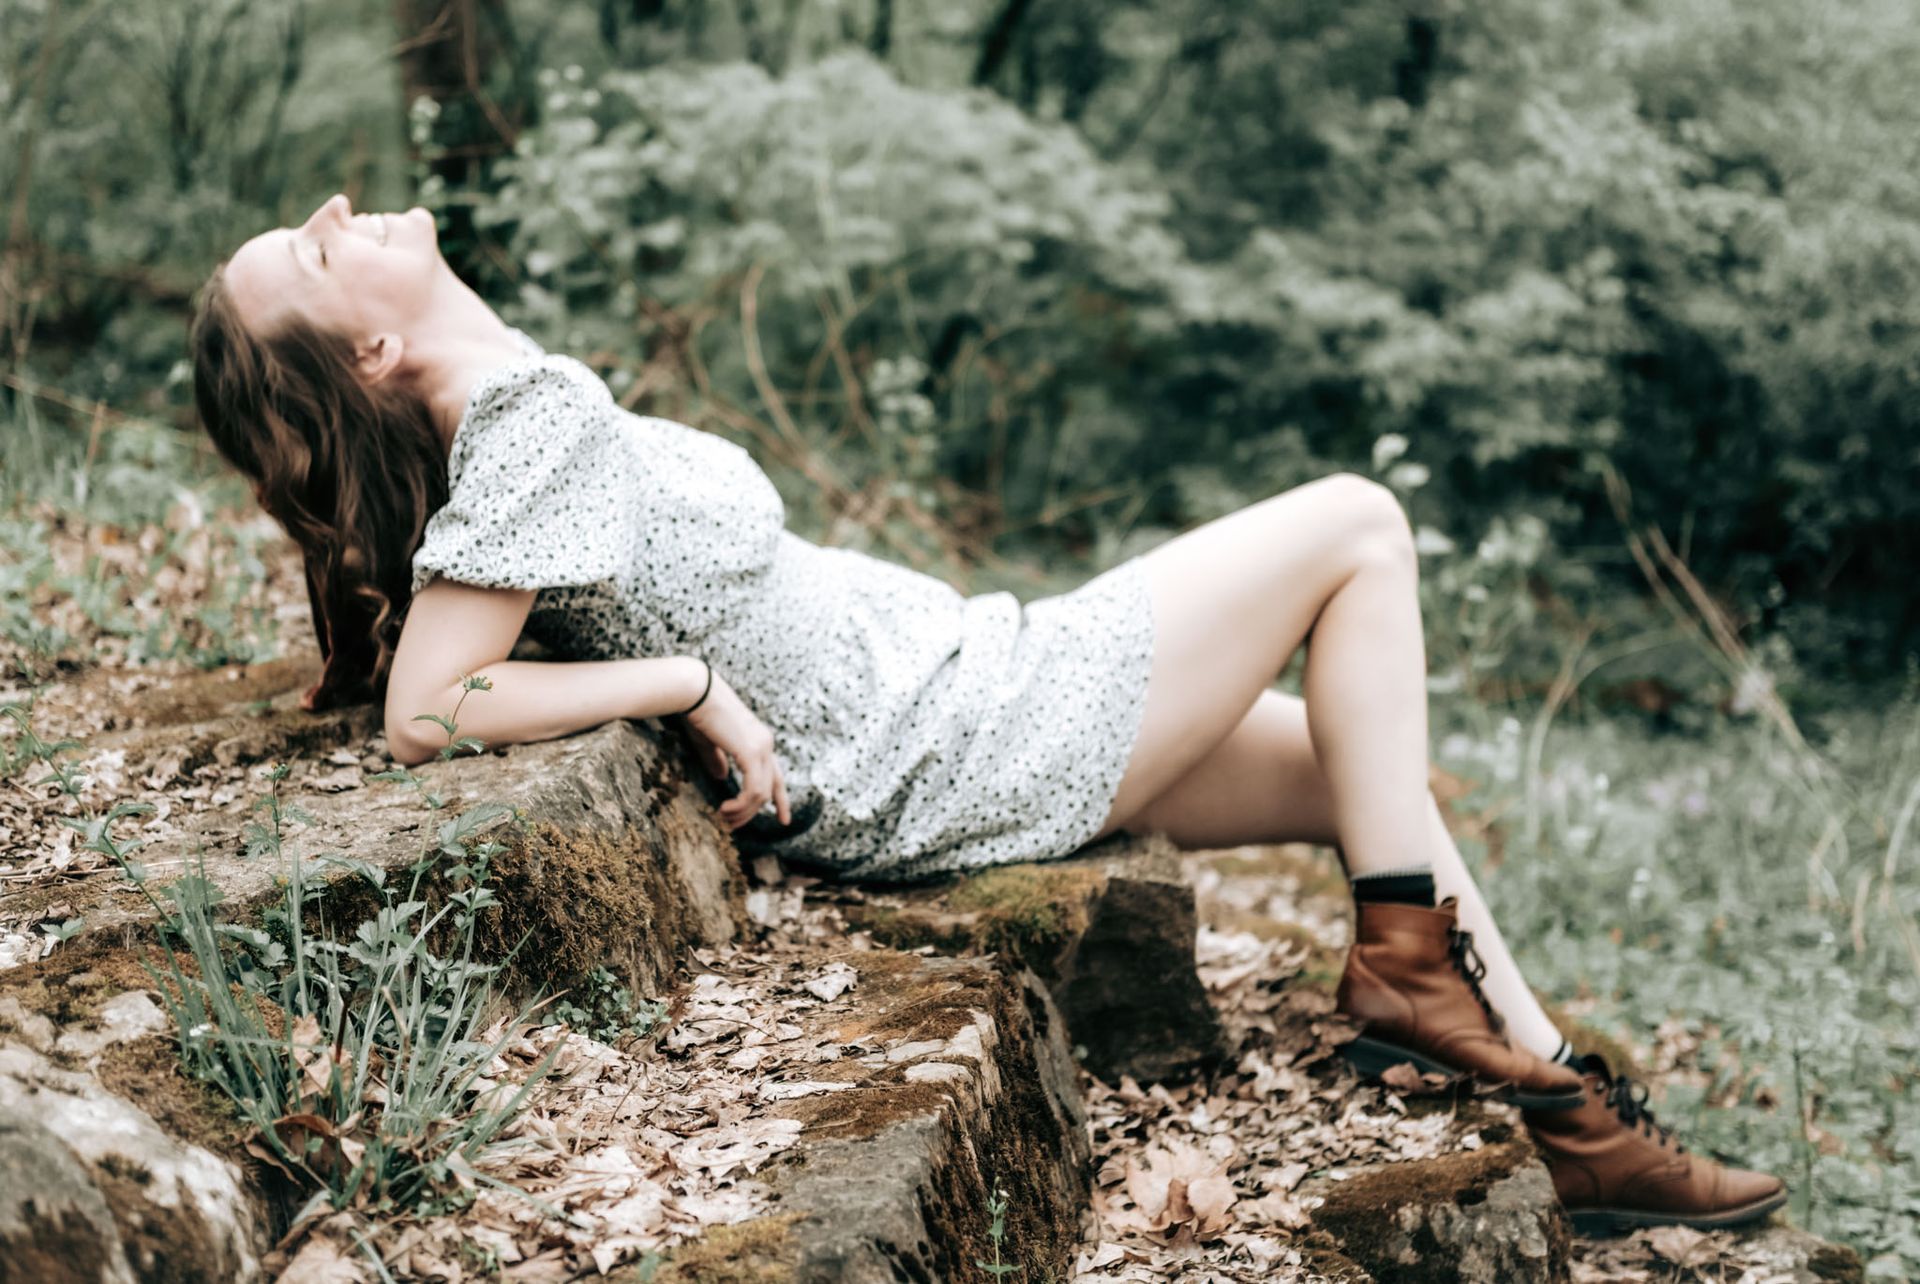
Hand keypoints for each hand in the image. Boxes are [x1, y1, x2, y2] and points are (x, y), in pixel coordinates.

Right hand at [682, 670, 790, 830]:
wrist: (695, 691)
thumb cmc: (697, 713)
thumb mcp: (709, 742)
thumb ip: (718, 760)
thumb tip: (722, 778)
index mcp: (759, 740)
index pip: (776, 776)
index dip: (781, 800)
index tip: (783, 820)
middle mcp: (765, 744)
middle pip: (769, 790)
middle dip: (751, 813)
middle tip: (731, 827)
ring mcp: (761, 747)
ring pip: (761, 794)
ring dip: (743, 812)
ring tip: (724, 818)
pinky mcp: (750, 752)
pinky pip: (753, 789)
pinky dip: (741, 805)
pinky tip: (726, 808)